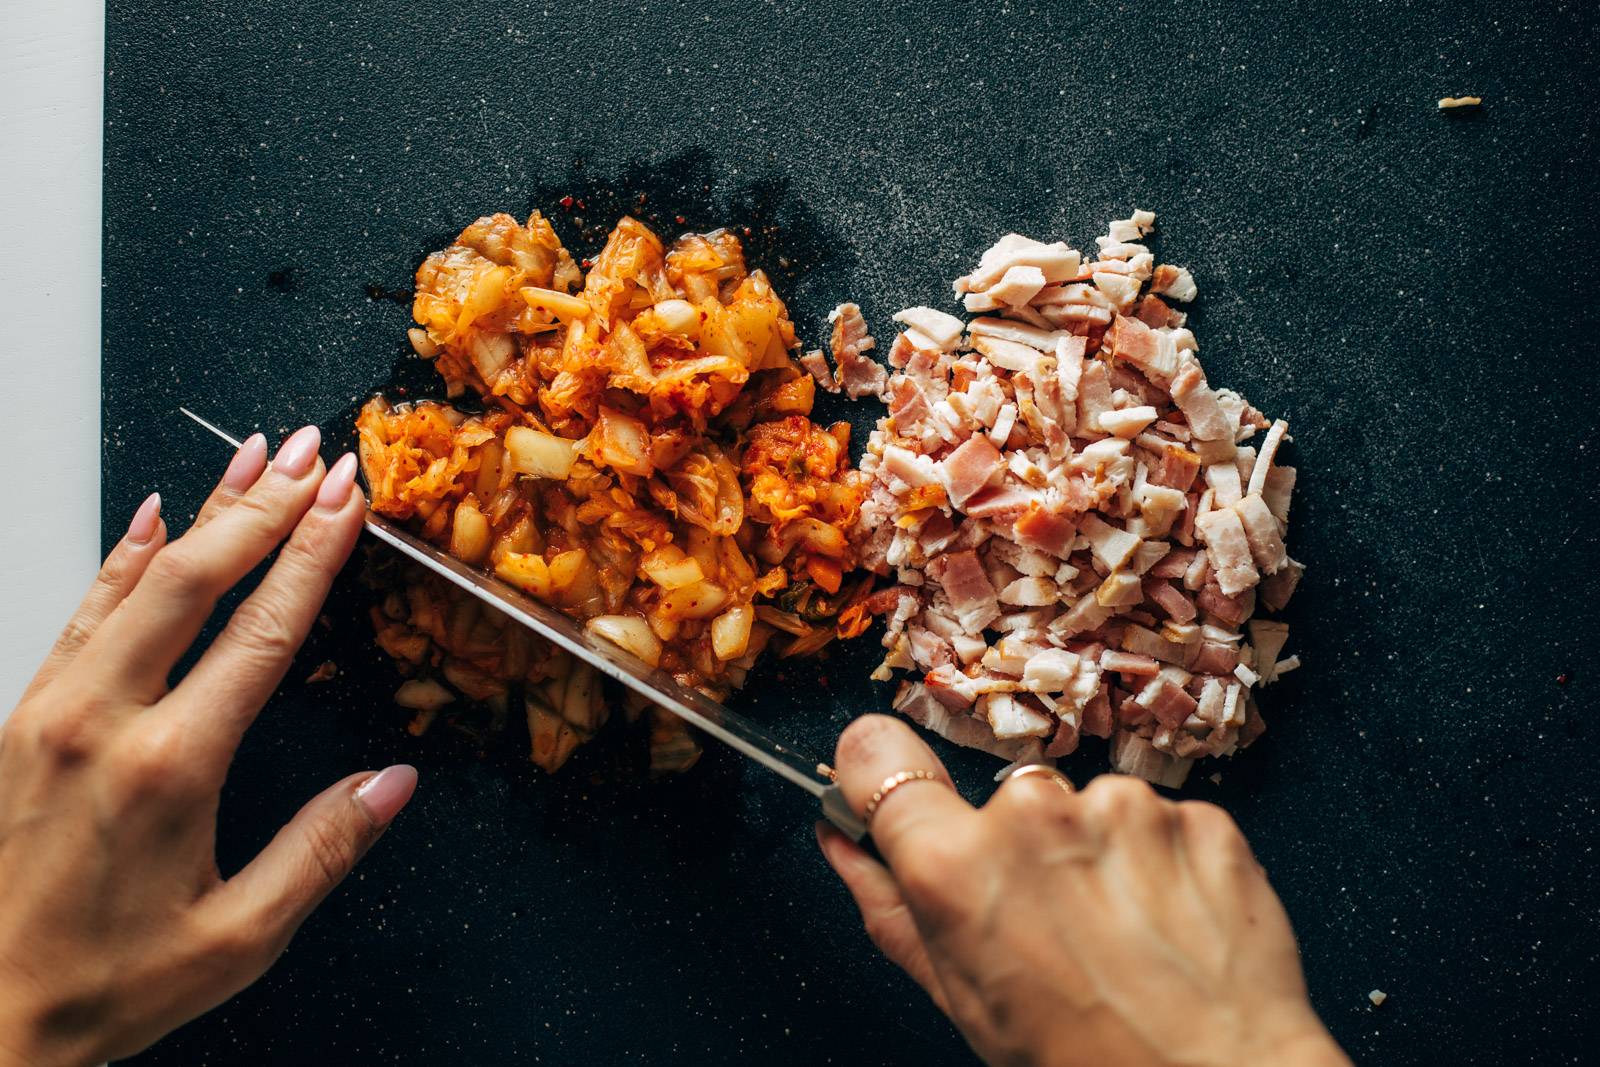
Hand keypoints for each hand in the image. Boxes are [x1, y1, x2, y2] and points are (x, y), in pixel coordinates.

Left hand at [0, 427, 417, 1066]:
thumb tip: (393, 784)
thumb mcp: (236, 939)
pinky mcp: (21, 719)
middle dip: (263, 507)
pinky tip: (153, 517)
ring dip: (203, 512)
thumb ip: (321, 852)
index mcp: (169, 768)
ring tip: (255, 457)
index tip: (346, 501)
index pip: (260, 632)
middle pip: (193, 580)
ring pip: (134, 579)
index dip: (310, 556)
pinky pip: (81, 611)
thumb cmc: (102, 986)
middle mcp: (102, 720)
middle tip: (315, 455)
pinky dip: (123, 556)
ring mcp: (49, 711)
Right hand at [817, 715, 1349, 1066]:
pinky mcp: (1197, 813)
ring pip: (1086, 810)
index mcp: (955, 865)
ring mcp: (1122, 805)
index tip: (900, 793)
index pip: (878, 754)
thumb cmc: (1084, 1063)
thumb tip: (841, 839)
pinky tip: (1168, 926)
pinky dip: (1160, 864)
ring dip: (1097, 857)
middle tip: (1056, 928)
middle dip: (1021, 848)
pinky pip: (1157, 823)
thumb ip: (888, 904)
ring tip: (1123, 938)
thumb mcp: (960, 997)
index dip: (881, 774)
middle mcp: (1032, 813)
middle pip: (1001, 799)